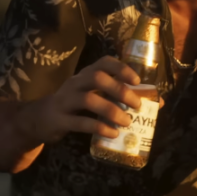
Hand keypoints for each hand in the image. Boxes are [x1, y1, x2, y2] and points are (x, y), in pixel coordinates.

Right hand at [18, 56, 154, 143]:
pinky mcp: (59, 120)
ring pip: (88, 99)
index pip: (103, 62)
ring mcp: (65, 101)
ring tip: (127, 122)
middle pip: (97, 78)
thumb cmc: (73, 106)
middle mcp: (75, 83)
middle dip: (119, 90)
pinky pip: (80, 121)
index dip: (121, 68)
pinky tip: (112, 133)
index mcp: (85, 75)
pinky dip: (98, 127)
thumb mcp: (92, 96)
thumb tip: (157, 102)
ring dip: (111, 110)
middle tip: (136, 105)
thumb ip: (118, 97)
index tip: (137, 81)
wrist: (39, 119)